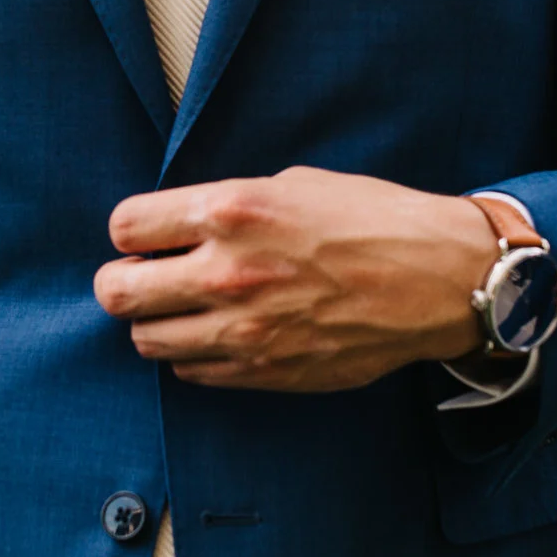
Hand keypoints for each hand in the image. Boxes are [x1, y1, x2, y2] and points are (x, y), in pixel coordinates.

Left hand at [92, 166, 493, 391]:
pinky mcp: (264, 371)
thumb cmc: (373, 220)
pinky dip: (194, 352)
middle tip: (143, 276)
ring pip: (147, 339)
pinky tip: (220, 332)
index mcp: (232, 211)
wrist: (439, 279)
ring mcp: (244, 330)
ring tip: (185, 307)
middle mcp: (228, 272)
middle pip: (117, 292)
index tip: (146, 235)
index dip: (130, 232)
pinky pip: (191, 371)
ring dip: (157, 321)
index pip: (124, 228)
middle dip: (121, 282)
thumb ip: (227, 206)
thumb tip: (176, 227)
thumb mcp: (292, 185)